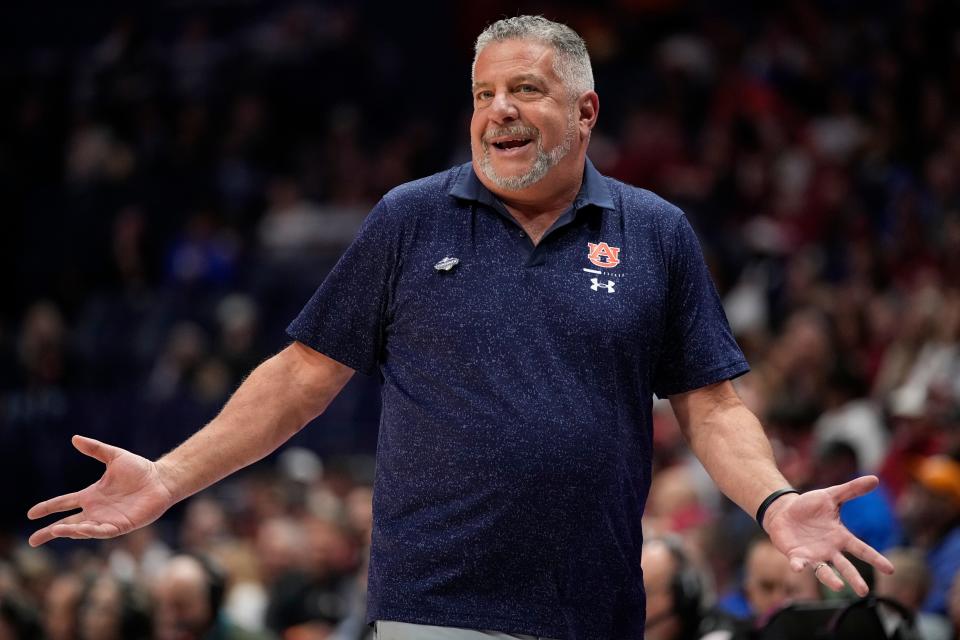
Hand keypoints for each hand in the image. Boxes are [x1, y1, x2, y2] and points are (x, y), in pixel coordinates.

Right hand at [27, 435, 176, 546]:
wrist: (161, 479)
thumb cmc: (139, 469)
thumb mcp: (114, 456)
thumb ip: (95, 448)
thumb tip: (75, 438)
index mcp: (91, 495)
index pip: (64, 503)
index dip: (48, 508)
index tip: (31, 514)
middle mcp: (96, 510)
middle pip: (67, 523)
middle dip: (50, 532)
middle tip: (32, 540)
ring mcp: (107, 519)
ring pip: (83, 529)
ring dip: (69, 531)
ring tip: (55, 531)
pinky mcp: (121, 526)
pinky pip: (102, 531)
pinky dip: (91, 531)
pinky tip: (80, 530)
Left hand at [763, 475, 894, 596]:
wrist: (784, 510)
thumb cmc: (809, 506)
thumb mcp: (831, 495)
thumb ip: (851, 490)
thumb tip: (875, 479)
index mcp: (841, 537)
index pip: (862, 550)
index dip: (875, 559)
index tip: (890, 570)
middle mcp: (829, 550)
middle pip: (845, 567)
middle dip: (854, 579)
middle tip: (864, 592)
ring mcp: (813, 555)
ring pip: (824, 571)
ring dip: (830, 579)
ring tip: (839, 586)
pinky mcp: (797, 555)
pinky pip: (799, 563)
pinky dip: (798, 566)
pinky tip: (797, 568)